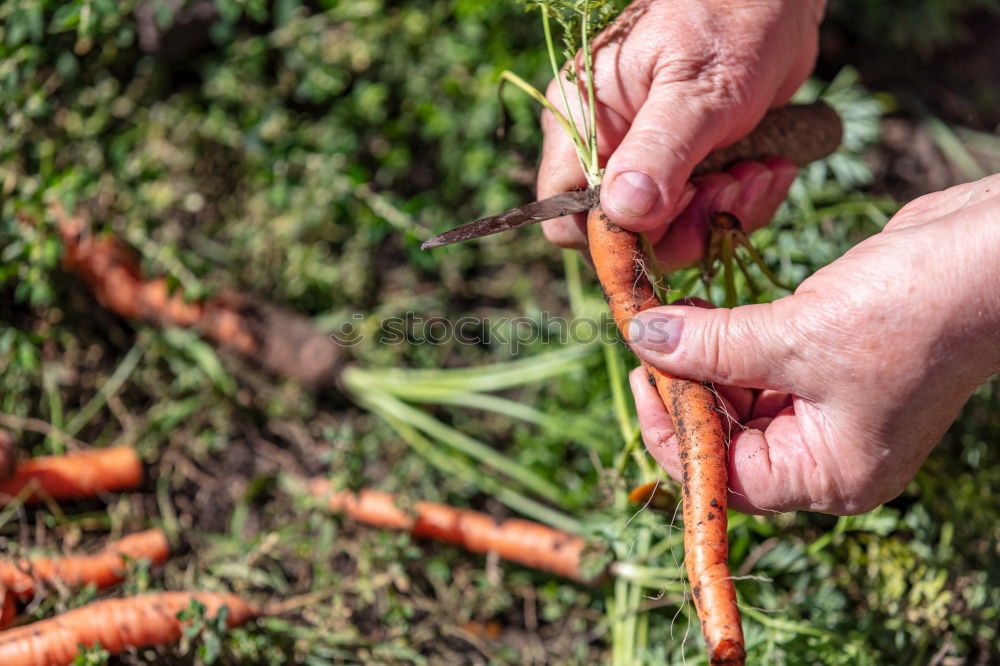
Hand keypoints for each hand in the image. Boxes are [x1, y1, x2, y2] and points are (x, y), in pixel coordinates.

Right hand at [539, 0, 824, 268]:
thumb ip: (658, 151)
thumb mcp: (697, 88)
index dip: (611, 237)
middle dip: (684, 228)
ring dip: (723, 214)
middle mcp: (607, 151)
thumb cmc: (731, 21)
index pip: (565, 215)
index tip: (668, 221)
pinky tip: (769, 167)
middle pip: (624, 236)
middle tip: (730, 189)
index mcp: (581, 124)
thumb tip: (622, 213)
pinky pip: (706, 219)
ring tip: (758, 170)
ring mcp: (649, 166)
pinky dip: (743, 204)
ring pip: (671, 234)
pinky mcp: (689, 174)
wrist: (780, 0)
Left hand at [627, 174, 999, 514]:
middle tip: (649, 340)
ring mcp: (832, 408)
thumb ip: (710, 345)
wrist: (991, 252)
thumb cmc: (911, 310)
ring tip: (671, 319)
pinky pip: (762, 365)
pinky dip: (729, 342)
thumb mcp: (796, 335)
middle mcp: (829, 452)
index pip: (725, 478)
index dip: (675, 433)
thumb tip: (642, 339)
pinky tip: (705, 312)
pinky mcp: (831, 365)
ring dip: (702, 361)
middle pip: (728, 439)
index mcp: (830, 474)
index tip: (642, 379)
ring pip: (739, 398)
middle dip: (685, 391)